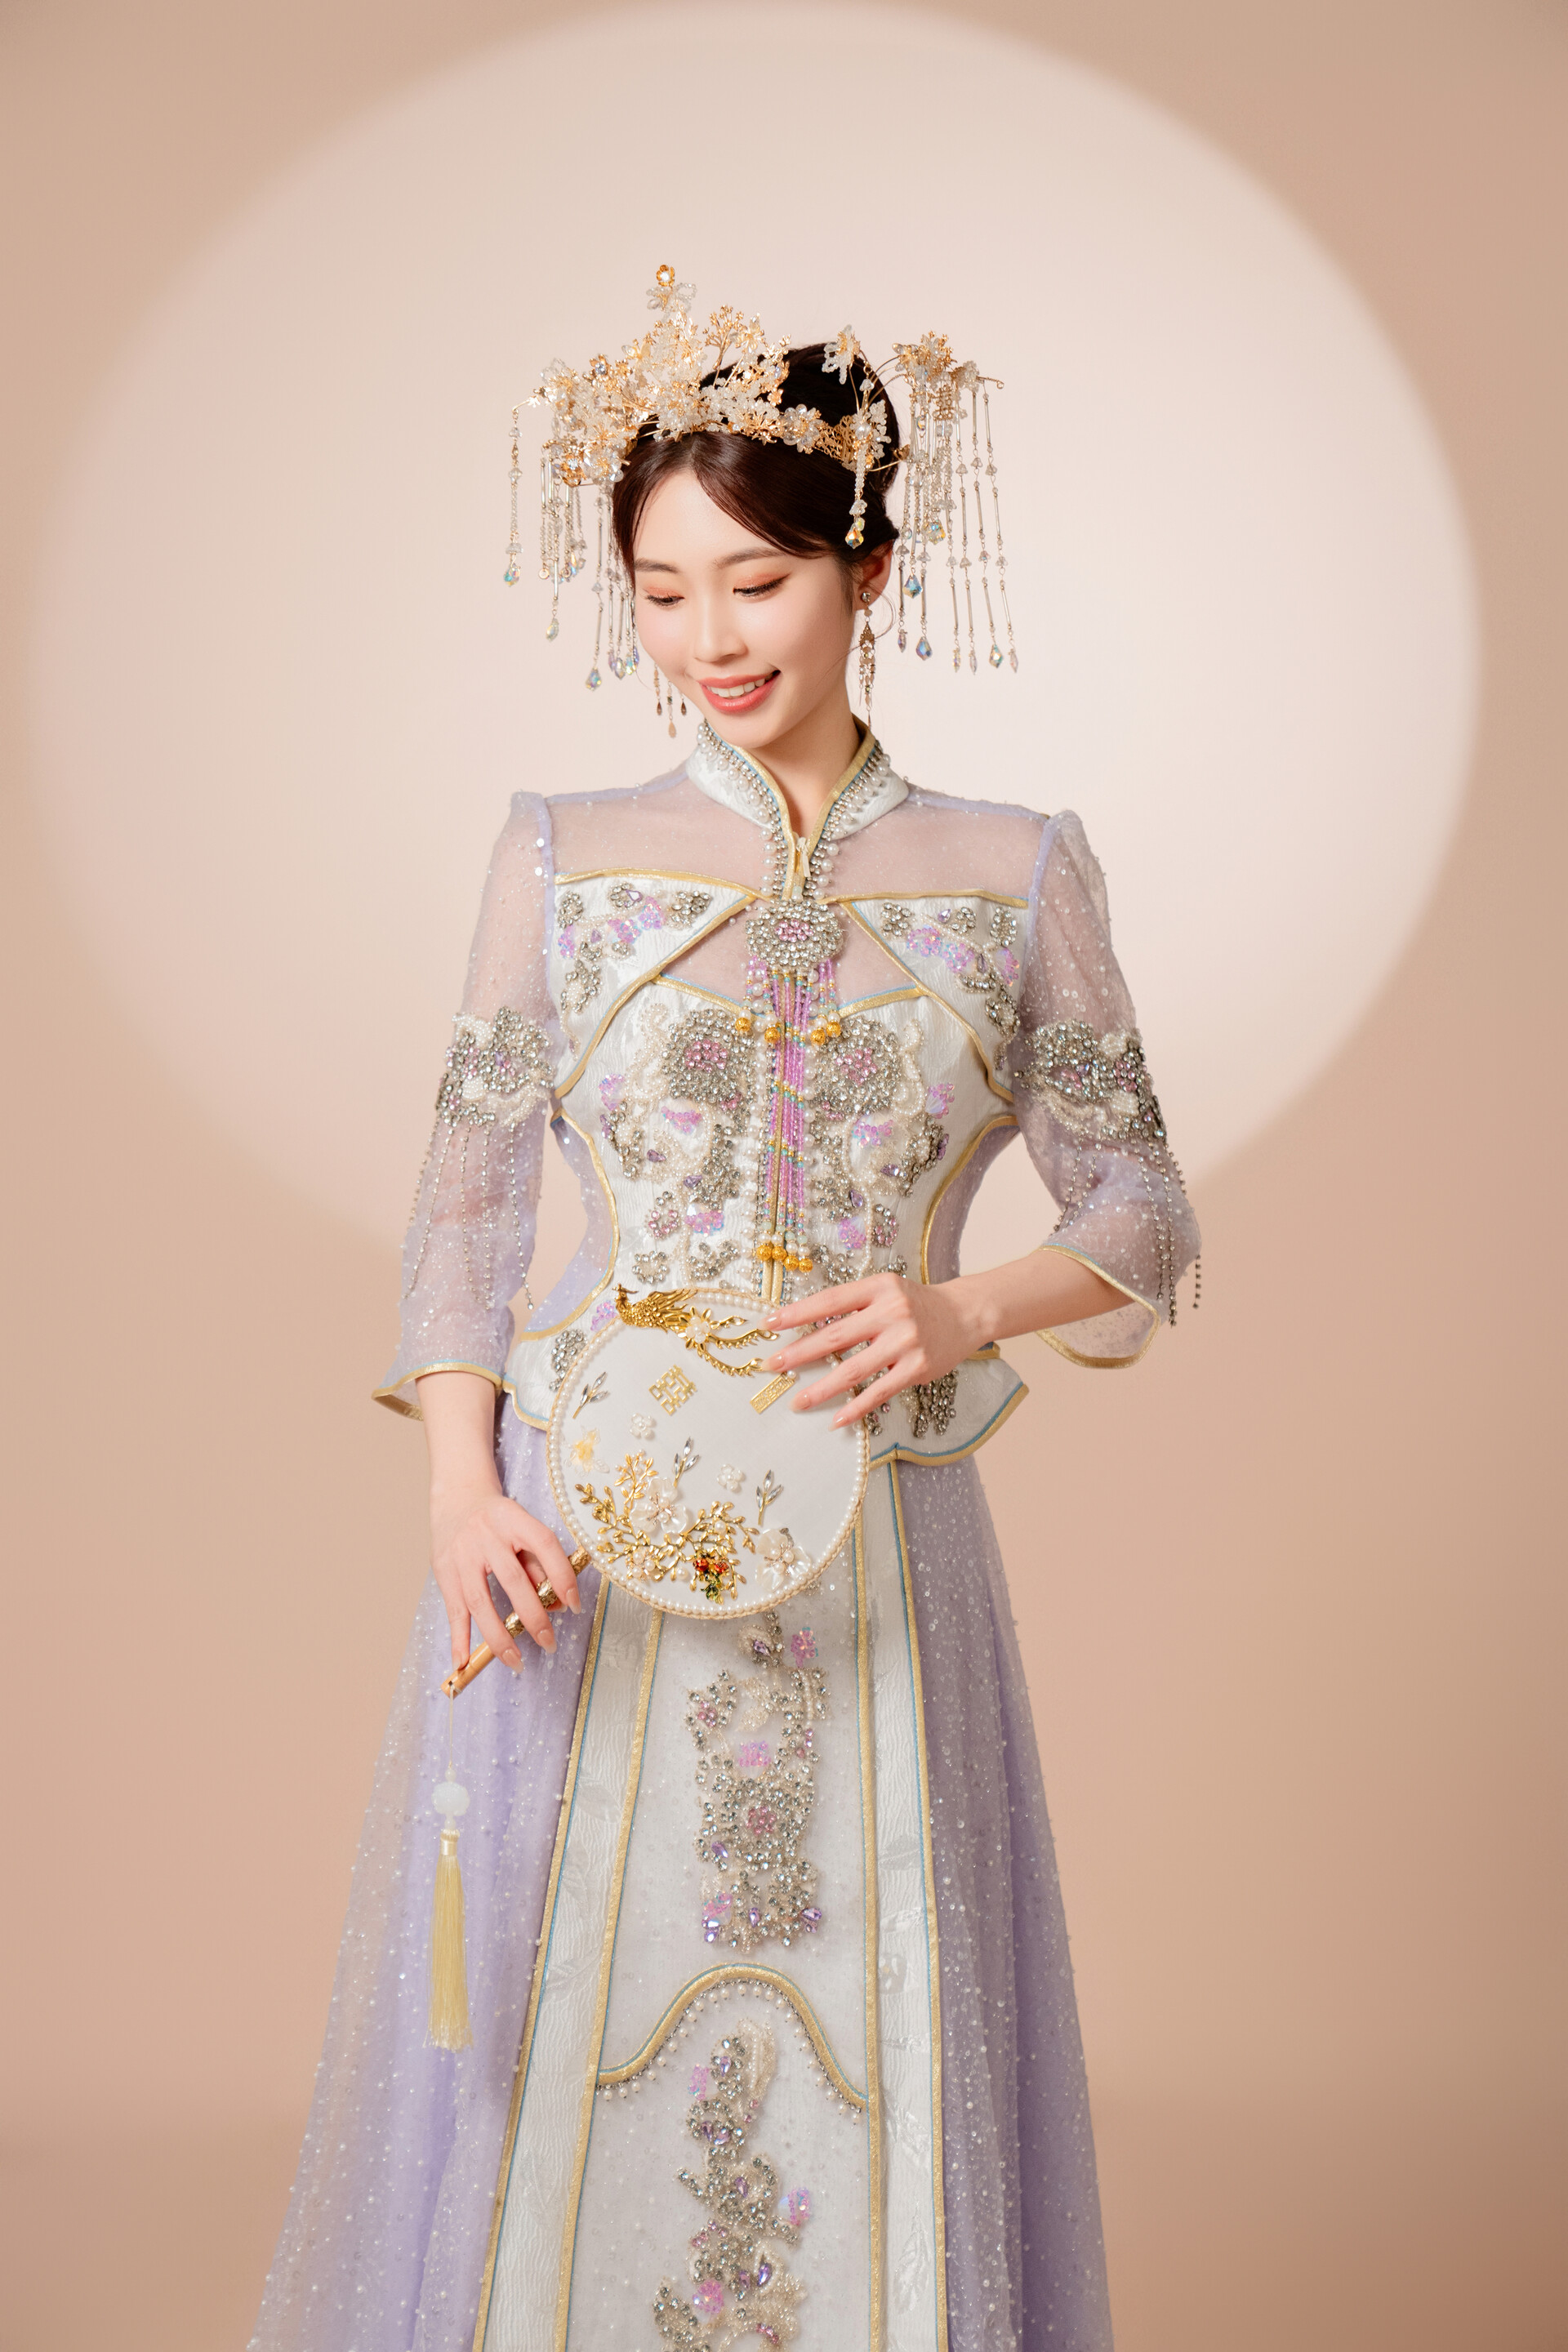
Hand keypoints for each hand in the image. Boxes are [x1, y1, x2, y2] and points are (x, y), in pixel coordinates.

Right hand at [430, 1479, 580, 1672]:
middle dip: (533, 1617)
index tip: (575, 1607)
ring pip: (481, 1601)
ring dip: (499, 1636)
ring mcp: (462, 1554)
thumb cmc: (500, 1521)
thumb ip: (540, 1565)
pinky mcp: (444, 1571)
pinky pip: (453, 1610)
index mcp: (514, 1519)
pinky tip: (463, 1663)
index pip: (545, 1546)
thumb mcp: (523, 1530)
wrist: (458, 1499)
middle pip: (513, 1581)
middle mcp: (487, 1535)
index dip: (563, 1577)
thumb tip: (560, 1606)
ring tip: (516, 1662)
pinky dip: (458, 1639)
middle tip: (549, 1643)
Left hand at [762, 1272, 987, 1426]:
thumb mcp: (885, 1291)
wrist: (964, 1314)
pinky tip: (836, 1419)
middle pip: (836, 1336)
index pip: (830, 1300)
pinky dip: (856, 1407)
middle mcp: (892, 1311)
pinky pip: (879, 1391)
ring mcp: (905, 1341)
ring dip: (822, 1388)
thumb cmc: (915, 1304)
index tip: (769, 1323)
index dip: (797, 1312)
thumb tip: (806, 1330)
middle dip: (800, 1353)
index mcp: (878, 1287)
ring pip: (854, 1369)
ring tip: (798, 1401)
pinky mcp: (917, 1368)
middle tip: (772, 1366)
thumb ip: (853, 1307)